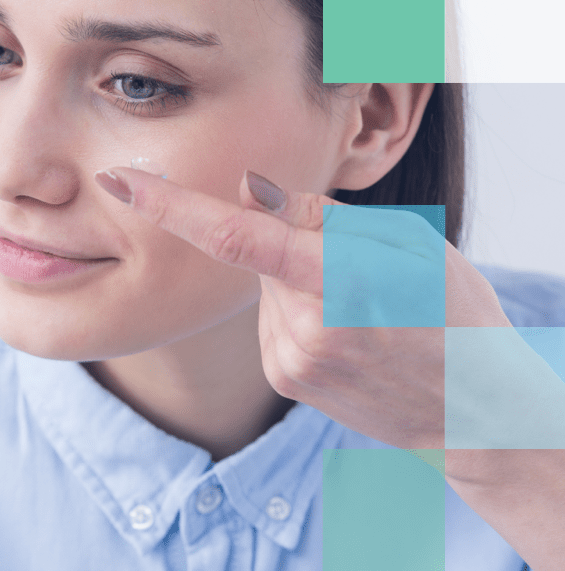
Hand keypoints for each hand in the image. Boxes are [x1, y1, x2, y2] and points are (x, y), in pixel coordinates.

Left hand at [93, 166, 525, 453]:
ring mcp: (289, 360)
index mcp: (338, 282)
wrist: (472, 410)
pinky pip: (272, 318)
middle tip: (355, 266)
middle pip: (259, 254)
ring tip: (361, 306)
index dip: (171, 206)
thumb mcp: (410, 243)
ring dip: (294, 278)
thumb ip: (319, 216)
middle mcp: (303, 327)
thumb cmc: (452, 313)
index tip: (120, 180)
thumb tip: (247, 188)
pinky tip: (344, 329)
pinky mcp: (284, 377)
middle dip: (288, 242)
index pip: (235, 236)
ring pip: (265, 287)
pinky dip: (297, 308)